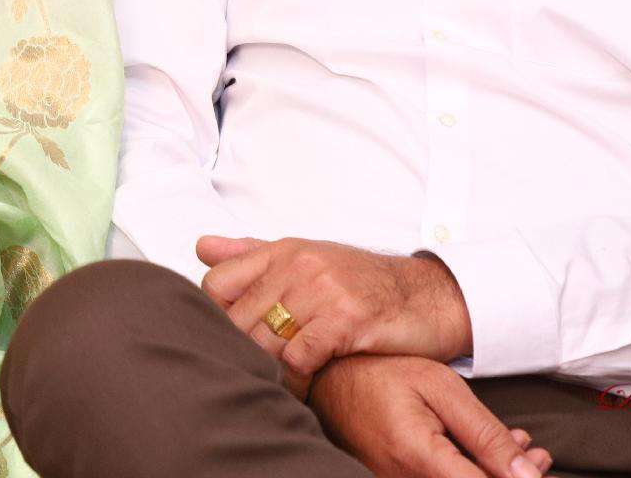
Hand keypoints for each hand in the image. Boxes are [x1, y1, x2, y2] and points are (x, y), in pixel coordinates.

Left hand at [197, 235, 472, 375]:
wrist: (429, 297)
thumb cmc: (364, 283)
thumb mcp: (307, 259)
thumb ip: (253, 256)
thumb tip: (201, 247)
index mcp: (282, 251)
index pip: (218, 283)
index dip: (217, 317)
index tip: (233, 338)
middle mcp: (298, 266)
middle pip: (238, 319)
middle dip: (242, 350)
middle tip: (252, 369)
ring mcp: (322, 290)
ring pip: (266, 340)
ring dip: (269, 369)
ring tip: (278, 381)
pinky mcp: (346, 319)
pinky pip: (300, 357)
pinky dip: (298, 378)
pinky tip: (306, 382)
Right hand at [310, 354, 551, 477]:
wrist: (327, 375)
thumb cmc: (382, 372)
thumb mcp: (441, 388)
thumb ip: (486, 435)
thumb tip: (529, 475)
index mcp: (419, 457)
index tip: (540, 467)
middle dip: (513, 477)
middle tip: (539, 456)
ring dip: (493, 473)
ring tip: (520, 447)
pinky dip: (469, 470)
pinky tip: (486, 453)